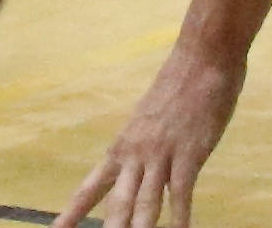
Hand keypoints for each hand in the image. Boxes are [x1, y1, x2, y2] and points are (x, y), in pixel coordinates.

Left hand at [53, 44, 241, 227]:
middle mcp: (135, 154)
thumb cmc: (177, 89)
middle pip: (115, 203)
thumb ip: (142, 149)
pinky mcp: (189, 153)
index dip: (72, 213)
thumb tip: (137, 169)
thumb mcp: (147, 122)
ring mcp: (160, 153)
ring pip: (144, 202)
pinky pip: (182, 192)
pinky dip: (180, 218)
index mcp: (121, 147)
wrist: (200, 59)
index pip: (90, 188)